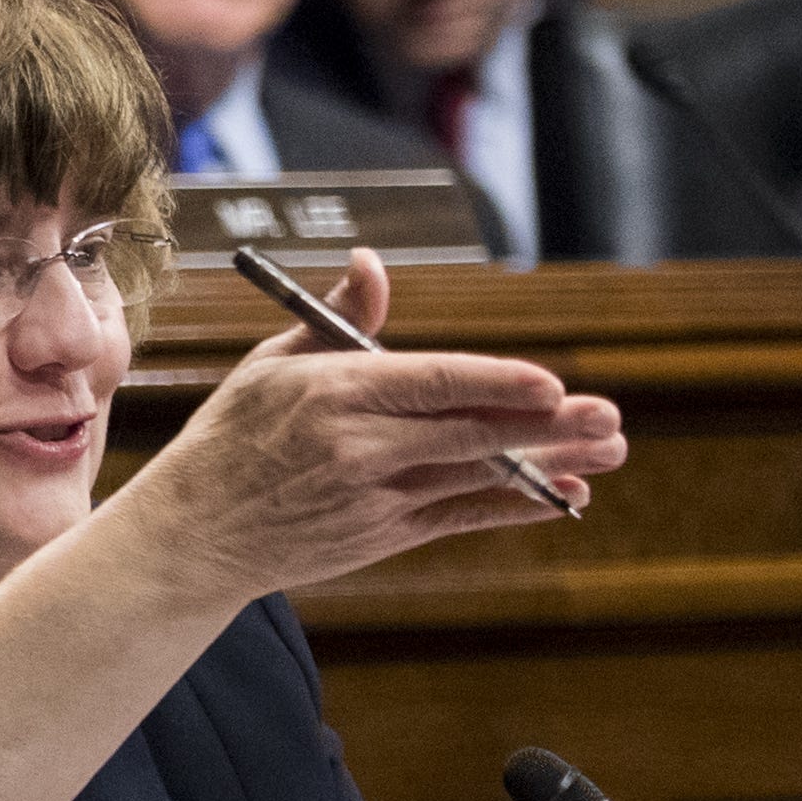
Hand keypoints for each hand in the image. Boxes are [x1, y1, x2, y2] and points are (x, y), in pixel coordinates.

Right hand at [114, 248, 628, 603]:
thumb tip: (372, 263)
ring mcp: (371, 497)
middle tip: (608, 415)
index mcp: (330, 393)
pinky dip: (514, 505)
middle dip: (547, 424)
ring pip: (476, 475)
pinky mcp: (381, 537)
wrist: (191, 535)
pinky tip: (563, 492)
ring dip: (549, 461)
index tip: (551, 383)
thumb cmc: (232, 438)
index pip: (430, 383)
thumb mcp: (272, 366)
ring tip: (610, 448)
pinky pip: (461, 518)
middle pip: (468, 432)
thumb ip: (337, 319)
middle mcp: (355, 447)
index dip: (497, 384)